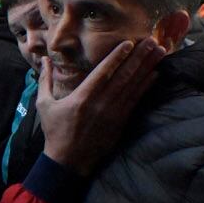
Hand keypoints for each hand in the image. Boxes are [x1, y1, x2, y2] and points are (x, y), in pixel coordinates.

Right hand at [39, 40, 163, 174]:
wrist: (68, 161)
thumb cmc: (55, 132)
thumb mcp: (44, 105)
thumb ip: (45, 80)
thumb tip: (44, 60)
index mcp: (82, 98)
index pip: (103, 72)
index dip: (117, 57)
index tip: (130, 43)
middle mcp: (101, 104)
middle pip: (124, 76)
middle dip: (139, 57)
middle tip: (153, 41)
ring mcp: (113, 114)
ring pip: (133, 86)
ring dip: (147, 68)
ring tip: (159, 52)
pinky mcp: (120, 122)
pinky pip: (136, 100)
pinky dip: (146, 86)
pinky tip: (155, 74)